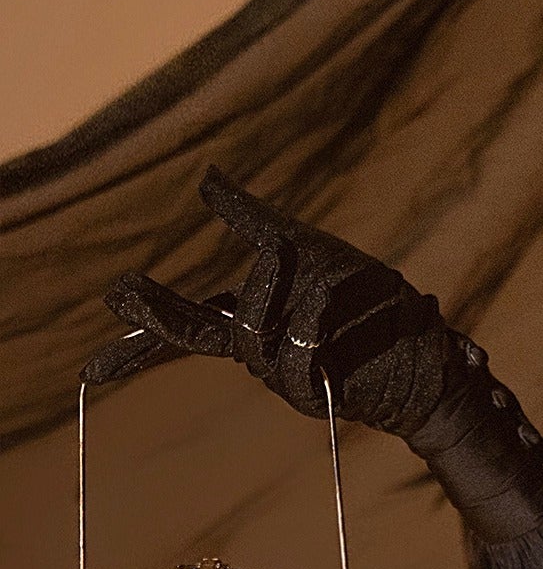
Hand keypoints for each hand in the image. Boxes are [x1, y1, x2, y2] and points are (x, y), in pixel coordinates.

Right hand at [88, 166, 451, 436]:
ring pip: (255, 335)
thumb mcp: (307, 249)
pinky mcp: (322, 390)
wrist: (426, 353)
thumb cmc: (367, 303)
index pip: (184, 333)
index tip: (91, 371)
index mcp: (252, 322)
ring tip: (293, 257)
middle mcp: (261, 353)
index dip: (138, 345)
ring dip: (271, 290)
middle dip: (159, 316)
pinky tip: (328, 297)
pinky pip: (301, 353)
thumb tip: (205, 178)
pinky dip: (312, 322)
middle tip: (120, 290)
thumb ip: (251, 219)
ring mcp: (288, 376)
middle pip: (203, 332)